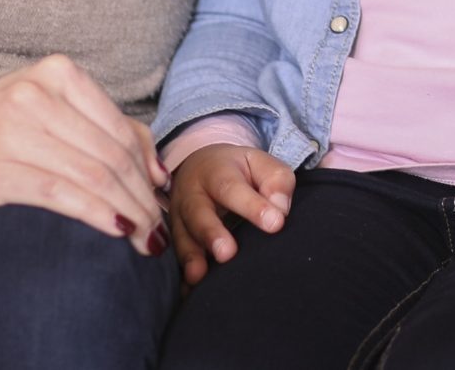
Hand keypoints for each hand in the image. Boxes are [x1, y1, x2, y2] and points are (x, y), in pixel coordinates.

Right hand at [0, 54, 167, 251]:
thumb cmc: (8, 121)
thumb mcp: (57, 107)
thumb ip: (111, 130)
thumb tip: (158, 175)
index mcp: (58, 74)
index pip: (120, 129)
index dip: (147, 170)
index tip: (163, 200)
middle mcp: (35, 96)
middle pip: (109, 155)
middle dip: (142, 198)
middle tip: (159, 229)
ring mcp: (11, 131)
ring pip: (90, 175)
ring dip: (127, 211)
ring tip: (144, 238)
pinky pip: (58, 194)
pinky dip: (95, 214)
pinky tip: (116, 230)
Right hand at [167, 141, 297, 286]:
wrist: (200, 168)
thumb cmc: (240, 171)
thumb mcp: (260, 163)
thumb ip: (276, 181)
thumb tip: (280, 209)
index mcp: (216, 171)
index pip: (232, 187)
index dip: (252, 206)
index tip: (275, 224)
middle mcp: (192, 194)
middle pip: (198, 213)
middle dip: (211, 234)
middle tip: (227, 253)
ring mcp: (179, 218)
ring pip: (182, 238)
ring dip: (191, 258)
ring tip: (200, 277)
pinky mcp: (175, 239)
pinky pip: (174, 259)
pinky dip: (180, 276)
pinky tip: (187, 292)